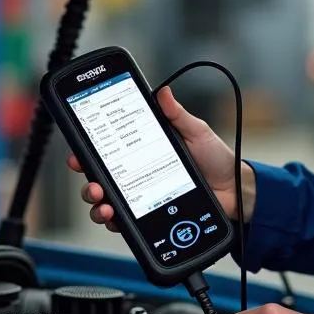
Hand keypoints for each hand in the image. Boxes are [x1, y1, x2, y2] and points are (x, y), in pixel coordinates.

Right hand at [69, 85, 255, 230]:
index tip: (78, 151)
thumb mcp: (197, 132)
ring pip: (105, 201)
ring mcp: (141, 195)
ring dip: (96, 204)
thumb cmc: (216, 159)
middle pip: (99, 177)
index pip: (109, 149)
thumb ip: (177, 115)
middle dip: (88, 182)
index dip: (88, 150)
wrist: (234, 190)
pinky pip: (123, 221)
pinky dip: (113, 222)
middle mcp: (137, 172)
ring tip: (104, 204)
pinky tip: (114, 219)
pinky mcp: (149, 214)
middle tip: (93, 183)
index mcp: (143, 149)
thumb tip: (163, 92)